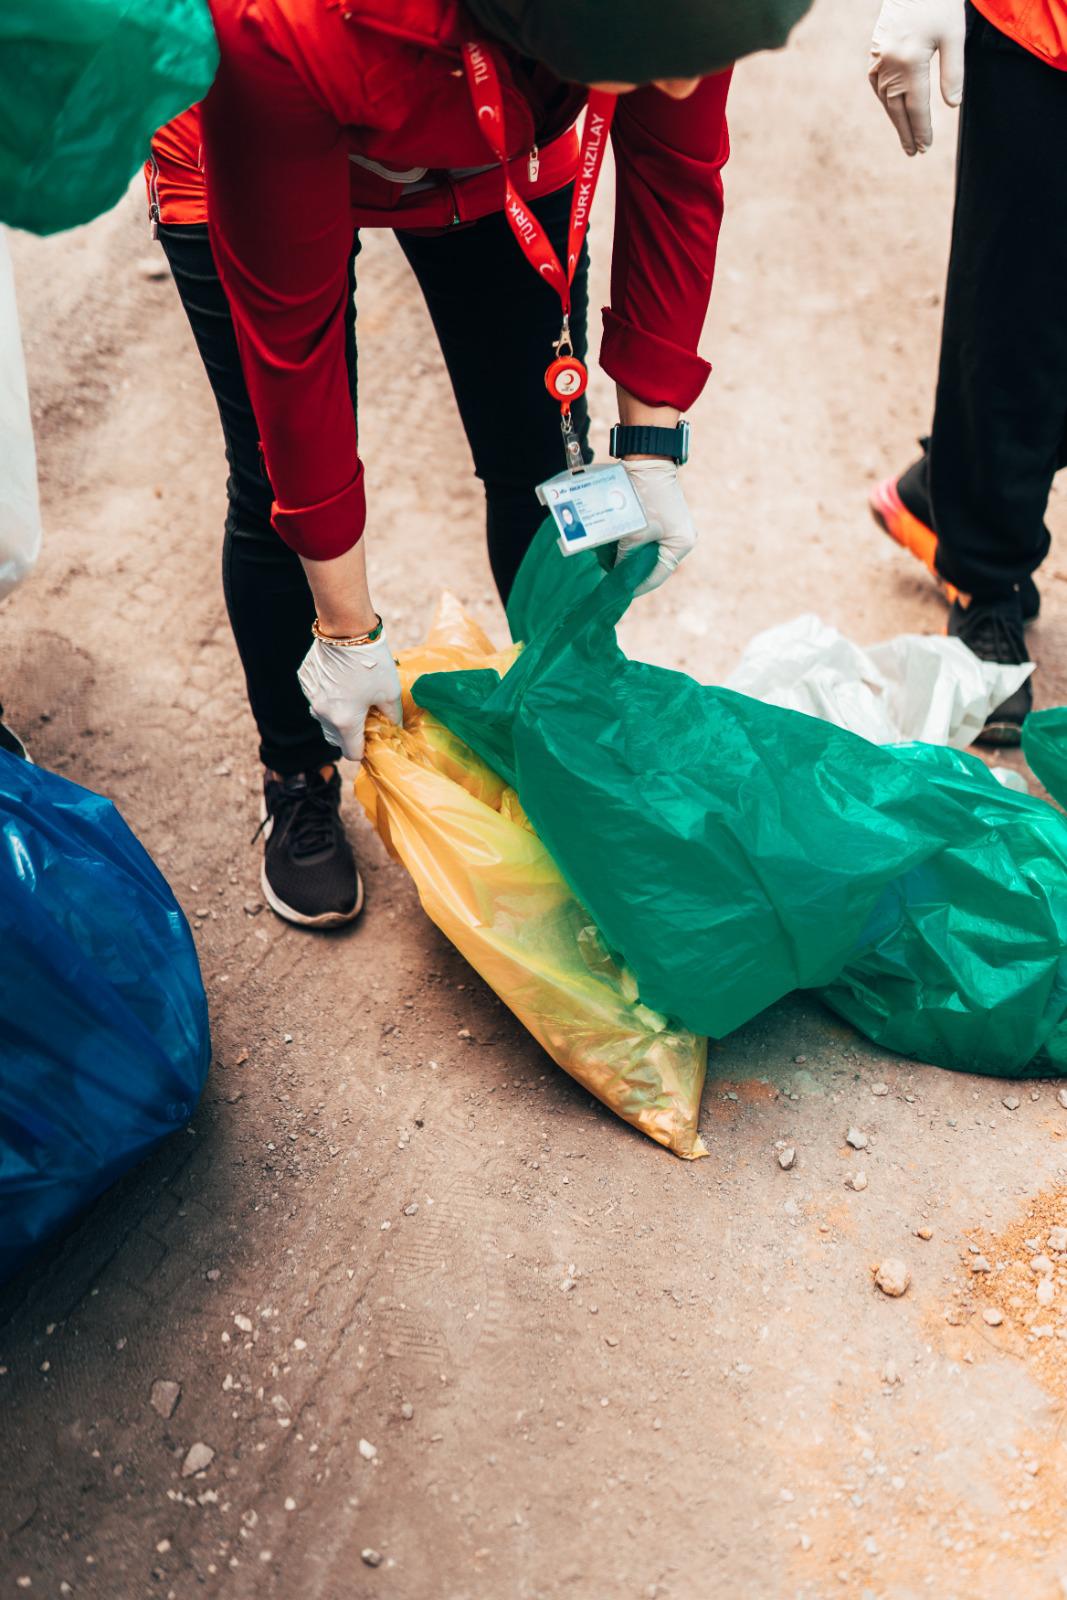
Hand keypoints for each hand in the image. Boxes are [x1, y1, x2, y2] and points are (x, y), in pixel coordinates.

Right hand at [297, 632, 402, 762]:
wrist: (346, 630)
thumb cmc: (372, 663)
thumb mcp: (390, 692)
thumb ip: (393, 717)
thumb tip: (394, 727)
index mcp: (345, 722)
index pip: (353, 753)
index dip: (365, 749)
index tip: (372, 738)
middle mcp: (323, 714)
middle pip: (336, 738)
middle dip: (350, 733)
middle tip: (364, 716)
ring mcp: (311, 698)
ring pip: (324, 718)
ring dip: (337, 715)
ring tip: (352, 696)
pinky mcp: (305, 682)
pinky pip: (316, 698)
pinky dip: (327, 695)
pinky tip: (340, 679)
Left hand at [617, 458, 697, 596]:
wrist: (649, 461)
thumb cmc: (646, 497)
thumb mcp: (635, 532)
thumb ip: (625, 556)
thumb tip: (613, 573)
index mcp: (681, 544)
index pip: (657, 576)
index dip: (636, 587)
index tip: (618, 594)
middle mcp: (682, 540)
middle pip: (653, 565)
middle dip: (631, 573)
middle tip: (611, 582)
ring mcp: (673, 530)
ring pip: (648, 553)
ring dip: (630, 559)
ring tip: (610, 568)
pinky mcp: (663, 520)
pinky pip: (647, 541)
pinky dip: (632, 547)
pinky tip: (615, 551)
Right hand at [868, 0, 964, 154]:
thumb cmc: (939, 2)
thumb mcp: (954, 35)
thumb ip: (953, 72)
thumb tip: (952, 105)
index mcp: (910, 62)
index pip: (917, 106)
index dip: (922, 129)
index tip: (926, 147)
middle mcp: (889, 64)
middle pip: (897, 108)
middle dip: (907, 131)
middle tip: (914, 152)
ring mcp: (878, 58)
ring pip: (885, 98)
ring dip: (895, 119)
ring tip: (906, 135)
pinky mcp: (875, 50)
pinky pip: (877, 84)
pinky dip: (885, 100)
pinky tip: (892, 108)